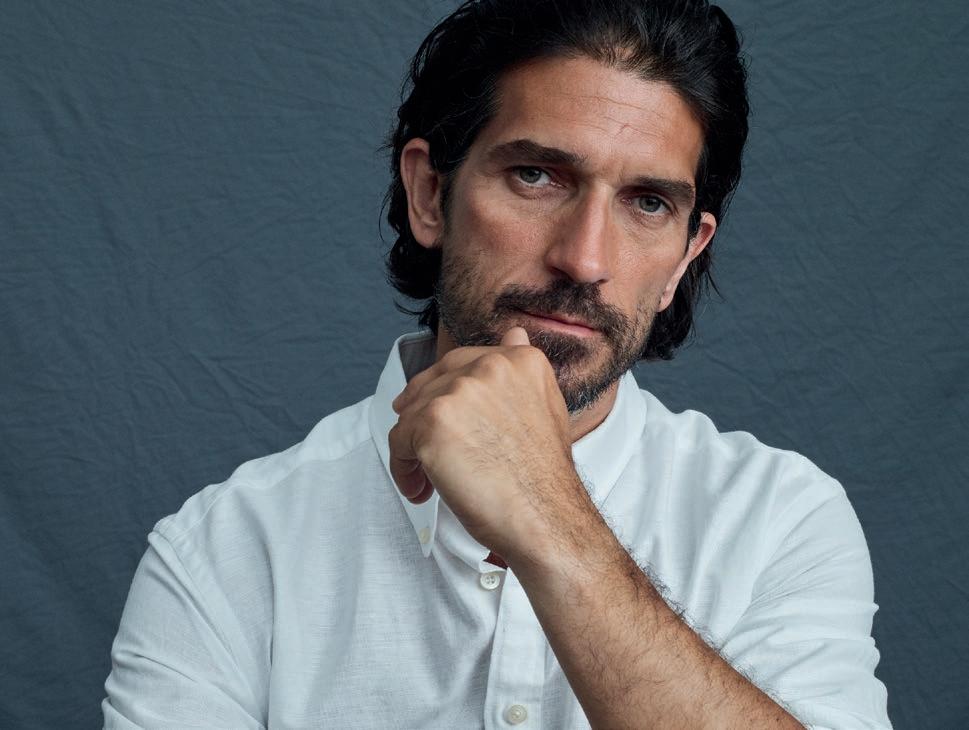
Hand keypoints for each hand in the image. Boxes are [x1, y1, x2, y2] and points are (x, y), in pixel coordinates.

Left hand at [388, 327, 581, 559]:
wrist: (546, 517)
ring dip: (414, 449)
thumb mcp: (544, 407)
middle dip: (423, 417)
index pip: (462, 363)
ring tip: (430, 480)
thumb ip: (519, 372)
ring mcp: (460, 392)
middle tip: (423, 448)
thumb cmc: (543, 476)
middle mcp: (490, 366)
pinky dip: (404, 469)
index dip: (447, 394)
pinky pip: (399, 442)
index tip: (444, 418)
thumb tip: (514, 333)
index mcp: (520, 359)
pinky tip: (422, 489)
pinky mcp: (433, 423)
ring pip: (412, 414)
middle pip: (432, 384)